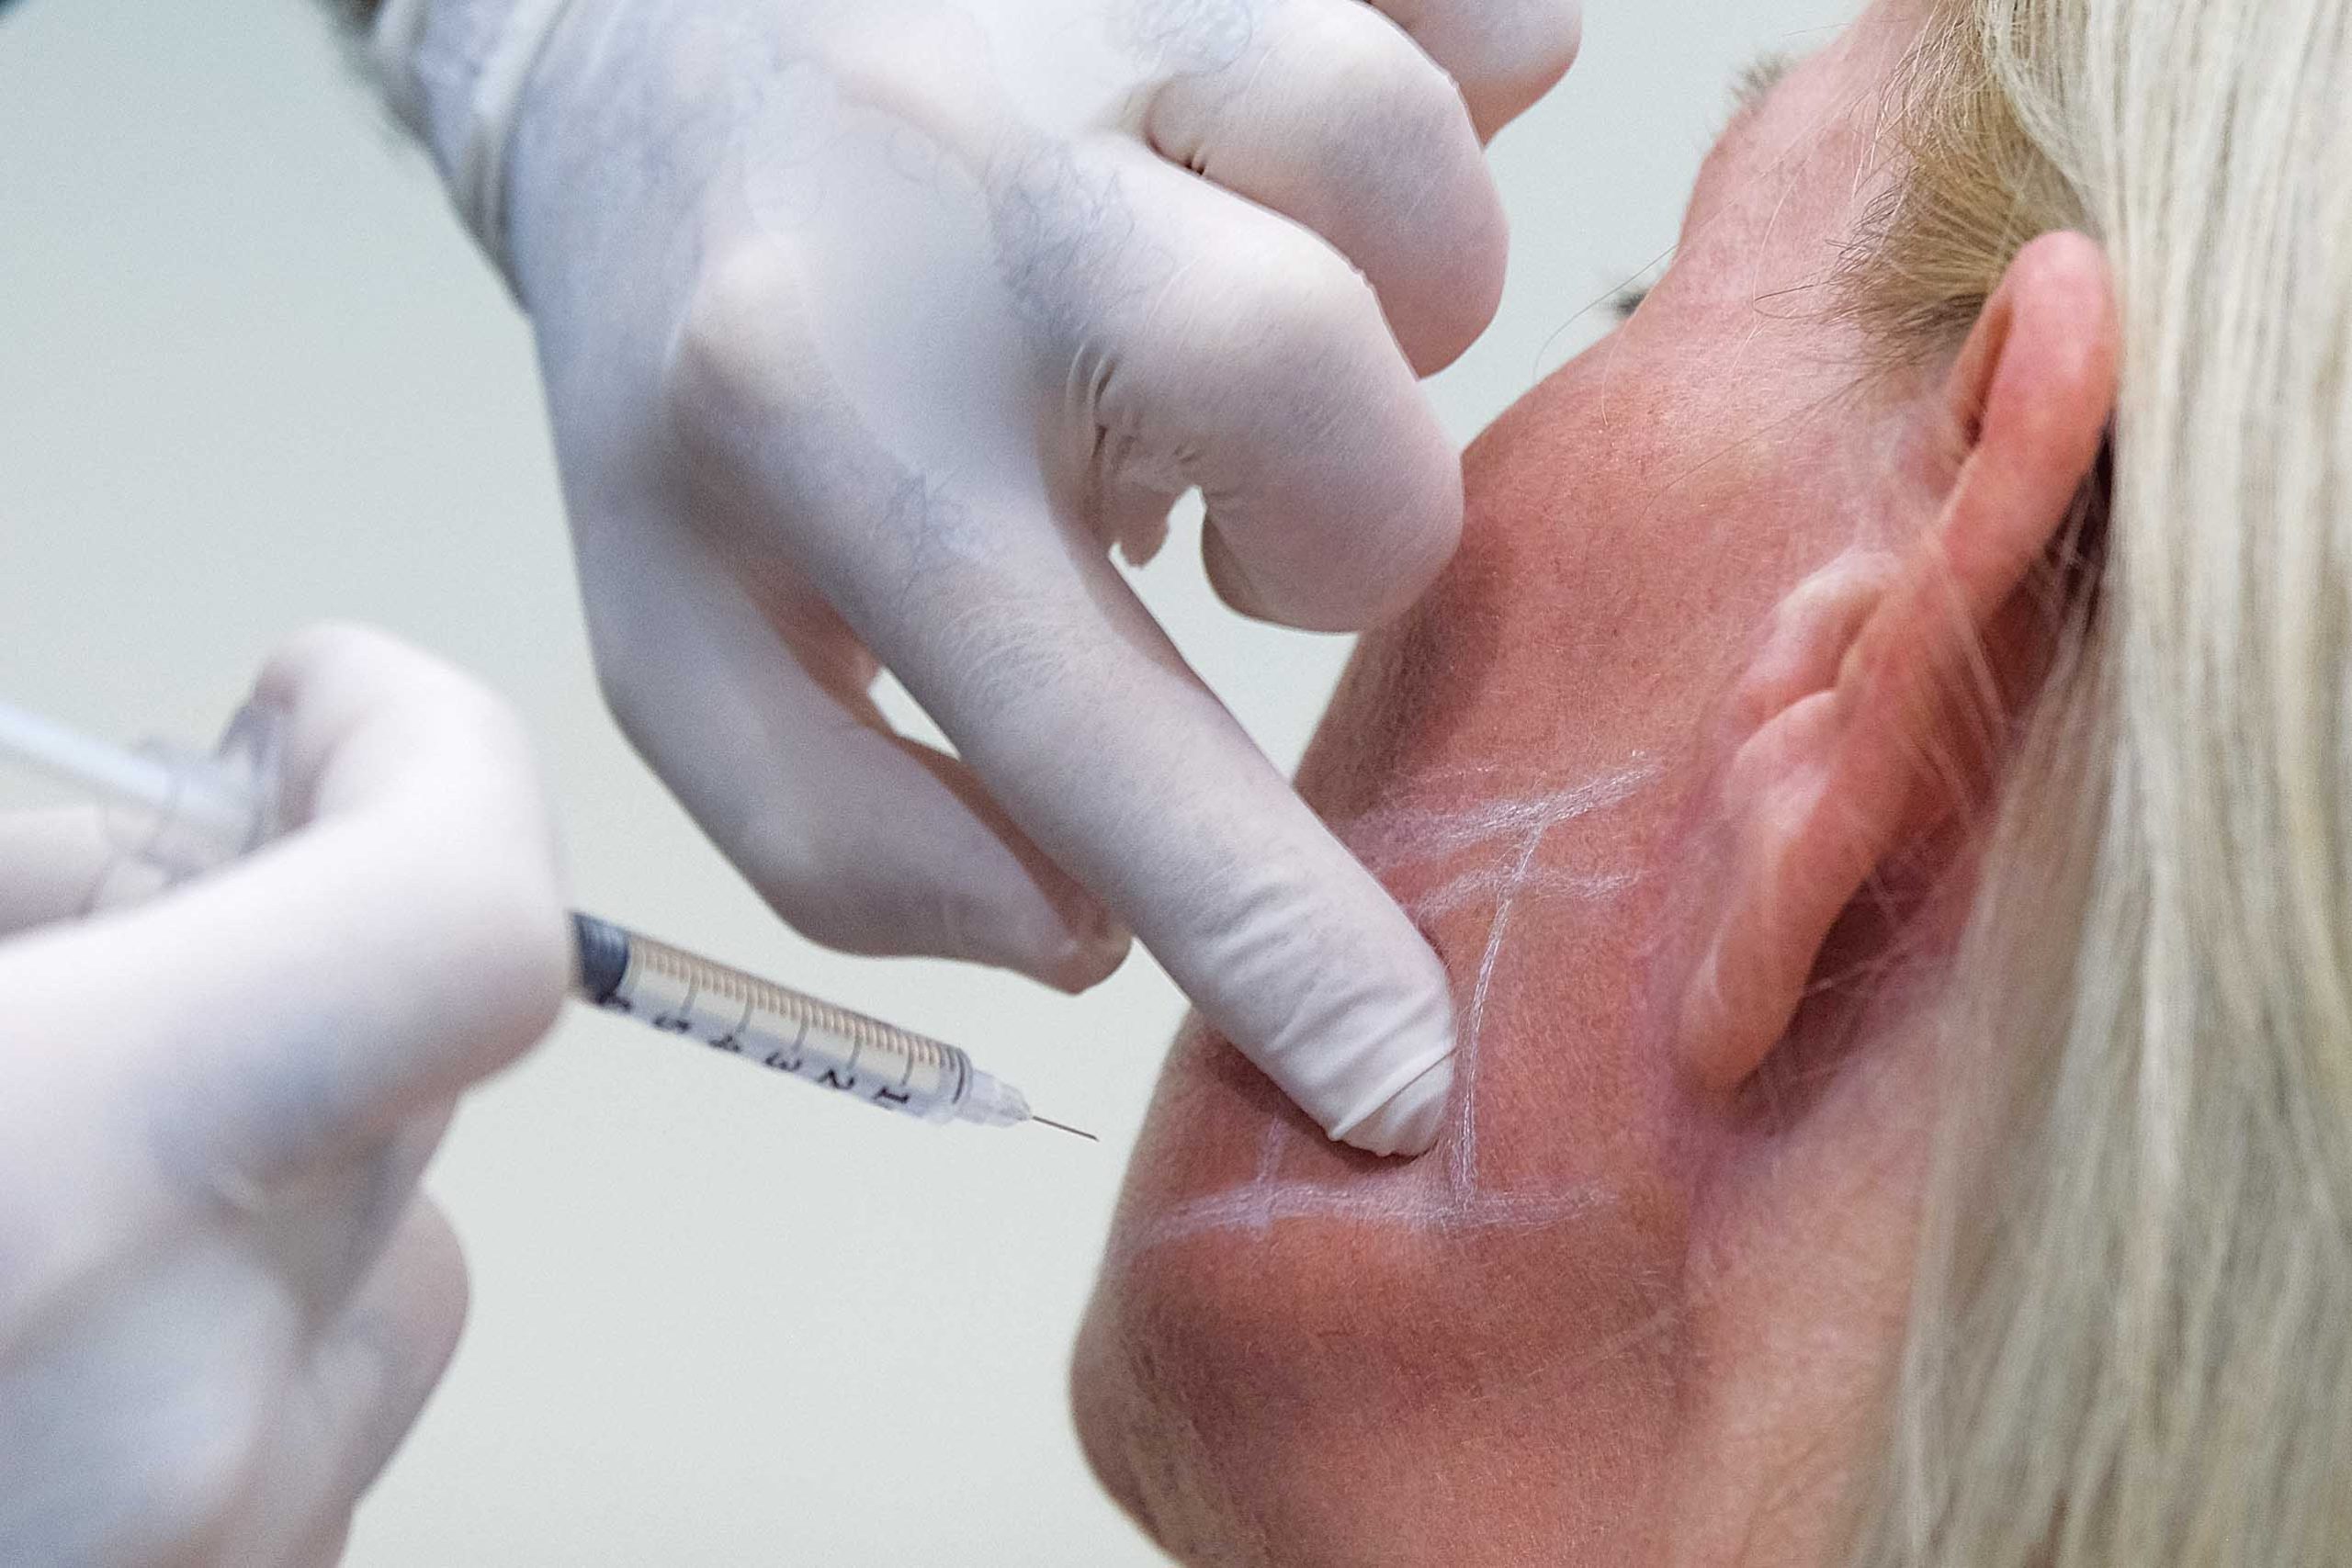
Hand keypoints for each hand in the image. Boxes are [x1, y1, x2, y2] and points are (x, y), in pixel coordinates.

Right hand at [0, 626, 568, 1566]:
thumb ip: (30, 902)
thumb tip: (139, 866)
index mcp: (64, 1188)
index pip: (471, 924)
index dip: (431, 764)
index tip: (335, 709)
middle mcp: (193, 1423)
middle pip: (429, 1074)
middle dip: (294, 952)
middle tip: (116, 918)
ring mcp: (227, 1561)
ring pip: (390, 1256)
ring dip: (267, 1156)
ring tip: (48, 1161)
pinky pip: (308, 1420)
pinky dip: (221, 1330)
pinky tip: (39, 1335)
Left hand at [378, 0, 1578, 1152]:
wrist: (644, 31)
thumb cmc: (702, 360)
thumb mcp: (686, 627)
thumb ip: (847, 831)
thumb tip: (1083, 937)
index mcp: (817, 427)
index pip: (1087, 737)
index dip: (1266, 929)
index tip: (1403, 1078)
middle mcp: (964, 207)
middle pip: (1325, 397)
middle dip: (1349, 520)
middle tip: (1240, 519)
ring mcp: (1101, 14)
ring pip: (1416, 189)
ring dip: (1396, 311)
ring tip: (1254, 315)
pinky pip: (1491, 8)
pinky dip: (1468, 81)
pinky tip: (1299, 153)